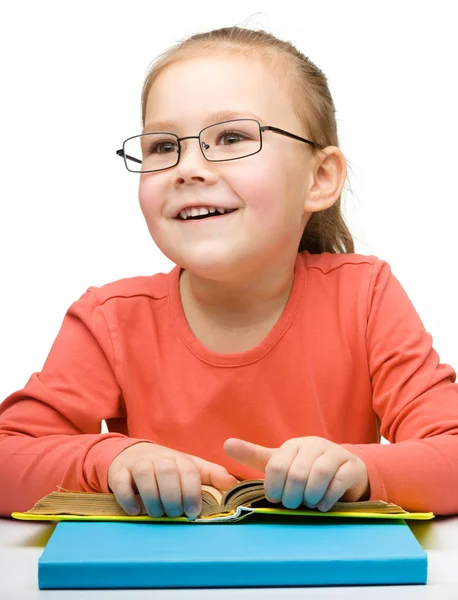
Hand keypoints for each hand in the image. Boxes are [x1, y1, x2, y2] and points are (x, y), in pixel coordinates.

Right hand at [108, 442, 238, 518]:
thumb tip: (235, 484)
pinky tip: (135, 509)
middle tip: (174, 514)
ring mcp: (138, 464)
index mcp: (180, 459)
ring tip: (157, 513)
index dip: (192, 493)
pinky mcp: (119, 472)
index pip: (189, 472)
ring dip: (153, 498)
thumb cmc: (168, 467)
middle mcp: (160, 458)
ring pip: (145, 475)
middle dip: (172, 497)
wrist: (134, 455)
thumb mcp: (191, 468)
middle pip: (167, 472)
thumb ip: (213, 475)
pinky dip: (128, 497)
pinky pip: (121, 482)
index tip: (193, 512)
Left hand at [223, 436, 368, 511]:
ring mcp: (334, 453)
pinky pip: (339, 480)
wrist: (343, 471)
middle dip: (292, 496)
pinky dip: (328, 497)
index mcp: (292, 445)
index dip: (273, 487)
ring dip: (310, 496)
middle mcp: (313, 445)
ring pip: (319, 473)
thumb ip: (254, 456)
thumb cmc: (305, 469)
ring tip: (308, 505)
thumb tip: (226, 444)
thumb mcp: (280, 462)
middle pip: (297, 472)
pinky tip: (322, 506)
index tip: (274, 499)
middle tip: (292, 505)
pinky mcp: (351, 466)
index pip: (276, 465)